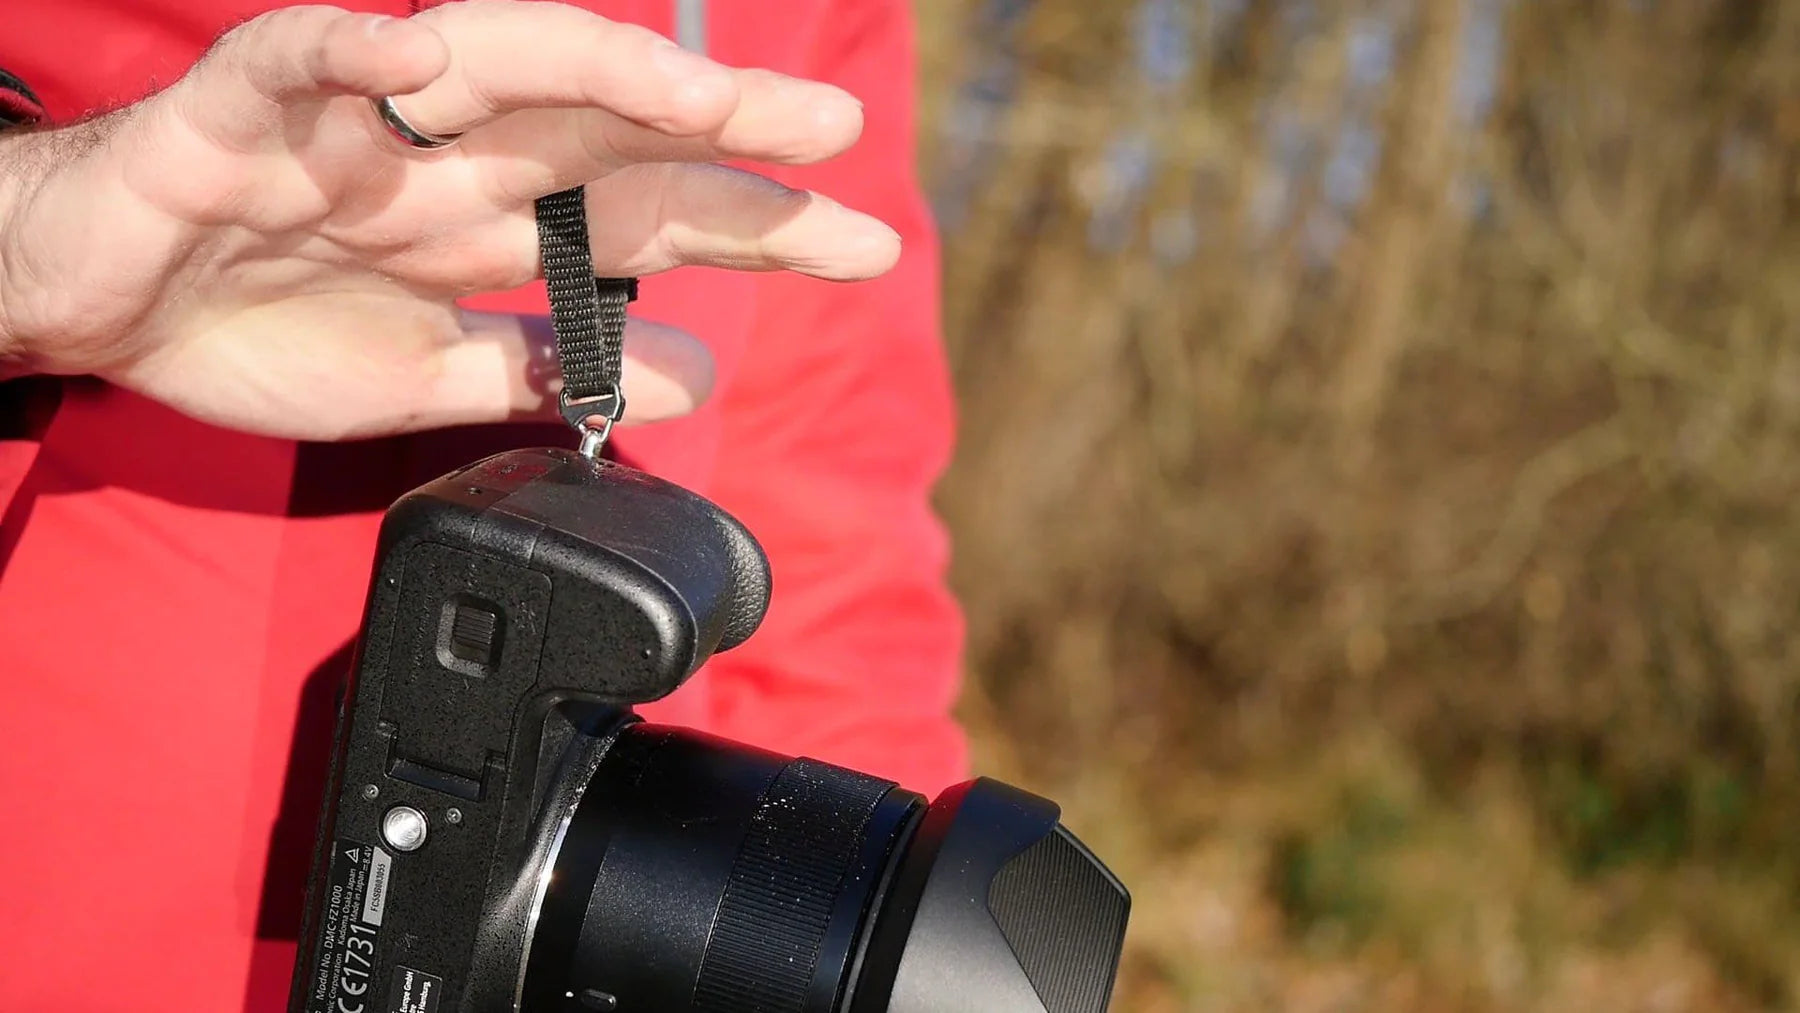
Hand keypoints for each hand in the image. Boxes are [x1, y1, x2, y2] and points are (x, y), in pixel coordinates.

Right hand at [0, 1, 899, 439]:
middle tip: (832, 137)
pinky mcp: (235, 112)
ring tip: (694, 94)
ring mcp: (346, 126)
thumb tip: (699, 375)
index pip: (646, 212)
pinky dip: (348, 50)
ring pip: (483, 68)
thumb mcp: (424, 374)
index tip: (862, 245)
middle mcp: (438, 157)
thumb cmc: (246, 319)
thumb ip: (552, 371)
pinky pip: (292, 60)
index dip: (752, 224)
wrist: (86, 306)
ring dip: (591, 73)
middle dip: (716, 130)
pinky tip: (421, 49)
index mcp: (485, 220)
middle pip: (598, 127)